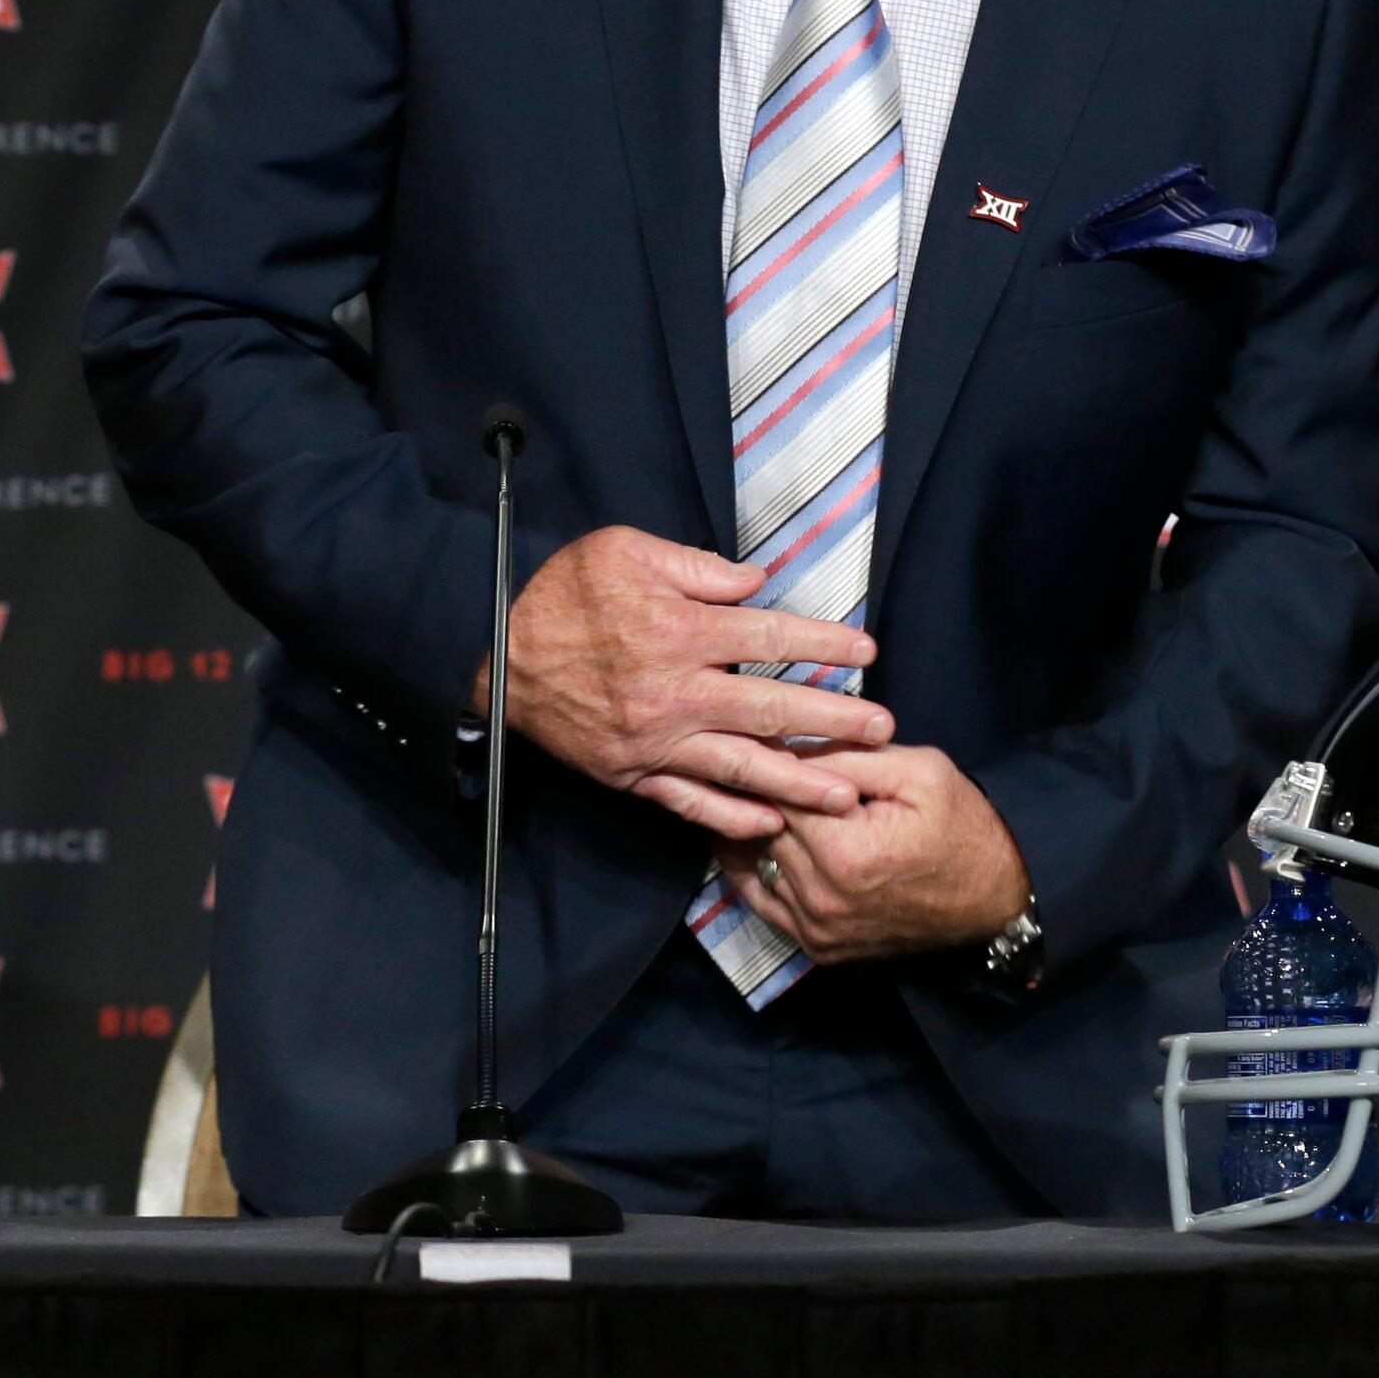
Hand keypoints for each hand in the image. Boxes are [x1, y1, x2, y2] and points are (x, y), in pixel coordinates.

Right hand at [481, 526, 891, 839]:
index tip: (866, 651)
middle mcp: (675, 693)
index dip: (823, 645)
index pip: (770, 639)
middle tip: (883, 731)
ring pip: (741, 768)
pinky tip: (771, 826)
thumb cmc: (562, 594)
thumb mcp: (624, 551)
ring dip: (799, 782)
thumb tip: (756, 583)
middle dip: (833, 721)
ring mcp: (655, 742)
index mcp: (679, 632)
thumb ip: (696, 568)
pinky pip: (690, 803)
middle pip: (771, 710)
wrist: (495, 656)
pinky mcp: (633, 773)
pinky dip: (731, 818)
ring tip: (848, 795)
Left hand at [716, 746, 1028, 967]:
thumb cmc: (961, 825)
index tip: (769, 738)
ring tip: (763, 797)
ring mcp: (817, 931)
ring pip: (755, 864)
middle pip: (761, 828)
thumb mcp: (917, 769)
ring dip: (756, 830)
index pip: (776, 791)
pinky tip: (766, 839)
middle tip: (760, 762)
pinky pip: (764, 902)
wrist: (996, 896)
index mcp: (844, 852)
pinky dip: (759, 869)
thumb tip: (783, 742)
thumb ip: (847, 753)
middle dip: (762, 793)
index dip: (772, 760)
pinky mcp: (818, 948)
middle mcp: (821, 899)